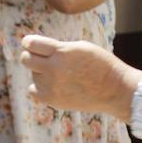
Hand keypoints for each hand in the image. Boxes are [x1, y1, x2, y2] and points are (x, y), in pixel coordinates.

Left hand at [20, 34, 138, 118]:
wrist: (116, 90)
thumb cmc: (100, 65)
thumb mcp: (81, 47)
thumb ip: (58, 47)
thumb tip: (36, 47)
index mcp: (63, 52)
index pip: (31, 44)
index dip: (29, 42)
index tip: (30, 43)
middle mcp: (54, 69)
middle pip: (26, 59)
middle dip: (31, 56)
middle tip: (41, 57)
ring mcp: (51, 86)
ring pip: (33, 74)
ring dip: (42, 72)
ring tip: (61, 74)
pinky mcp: (51, 100)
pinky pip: (33, 90)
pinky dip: (40, 87)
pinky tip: (54, 85)